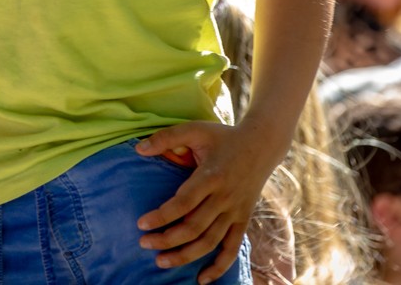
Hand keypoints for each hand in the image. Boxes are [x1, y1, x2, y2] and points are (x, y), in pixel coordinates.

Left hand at [134, 122, 275, 284]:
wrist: (262, 145)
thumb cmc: (223, 137)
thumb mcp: (195, 129)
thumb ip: (167, 137)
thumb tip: (138, 149)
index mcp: (211, 176)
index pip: (184, 203)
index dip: (162, 216)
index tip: (141, 224)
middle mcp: (224, 198)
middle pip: (194, 227)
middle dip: (167, 240)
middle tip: (144, 244)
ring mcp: (235, 211)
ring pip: (210, 242)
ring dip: (185, 256)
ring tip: (161, 261)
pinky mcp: (243, 220)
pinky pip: (232, 248)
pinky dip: (219, 266)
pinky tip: (202, 279)